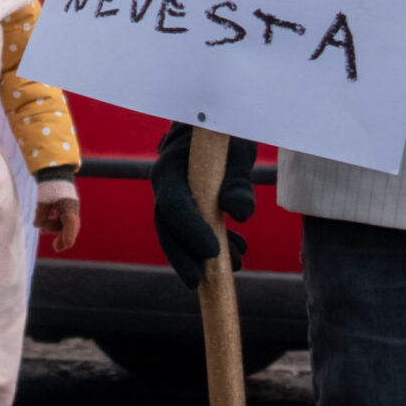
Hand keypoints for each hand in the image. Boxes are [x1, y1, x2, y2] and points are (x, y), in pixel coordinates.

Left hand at [36, 186, 80, 251]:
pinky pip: (61, 219)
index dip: (68, 236)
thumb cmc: (49, 185)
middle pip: (69, 227)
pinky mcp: (65, 207)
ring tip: (43, 232)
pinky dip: (54, 223)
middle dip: (63, 238)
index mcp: (68, 206)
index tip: (65, 246)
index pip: (71, 223)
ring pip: (64, 223)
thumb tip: (37, 225)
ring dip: (55, 229)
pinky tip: (43, 227)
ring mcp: (69, 208)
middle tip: (56, 248)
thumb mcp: (43, 200)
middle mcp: (71, 208)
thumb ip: (41, 214)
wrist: (54, 172)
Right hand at [150, 122, 256, 291]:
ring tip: (239, 264)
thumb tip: (240, 214)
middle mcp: (165, 187)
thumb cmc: (226, 132)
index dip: (190, 231)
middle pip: (167, 229)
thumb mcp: (237, 151)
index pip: (173, 206)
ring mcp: (173, 197)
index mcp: (169, 170)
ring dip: (203, 256)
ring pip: (179, 235)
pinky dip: (216, 244)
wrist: (214, 123)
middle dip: (184, 258)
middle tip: (203, 282)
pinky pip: (194, 231)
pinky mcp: (187, 205)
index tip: (213, 253)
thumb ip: (238, 182)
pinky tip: (240, 251)